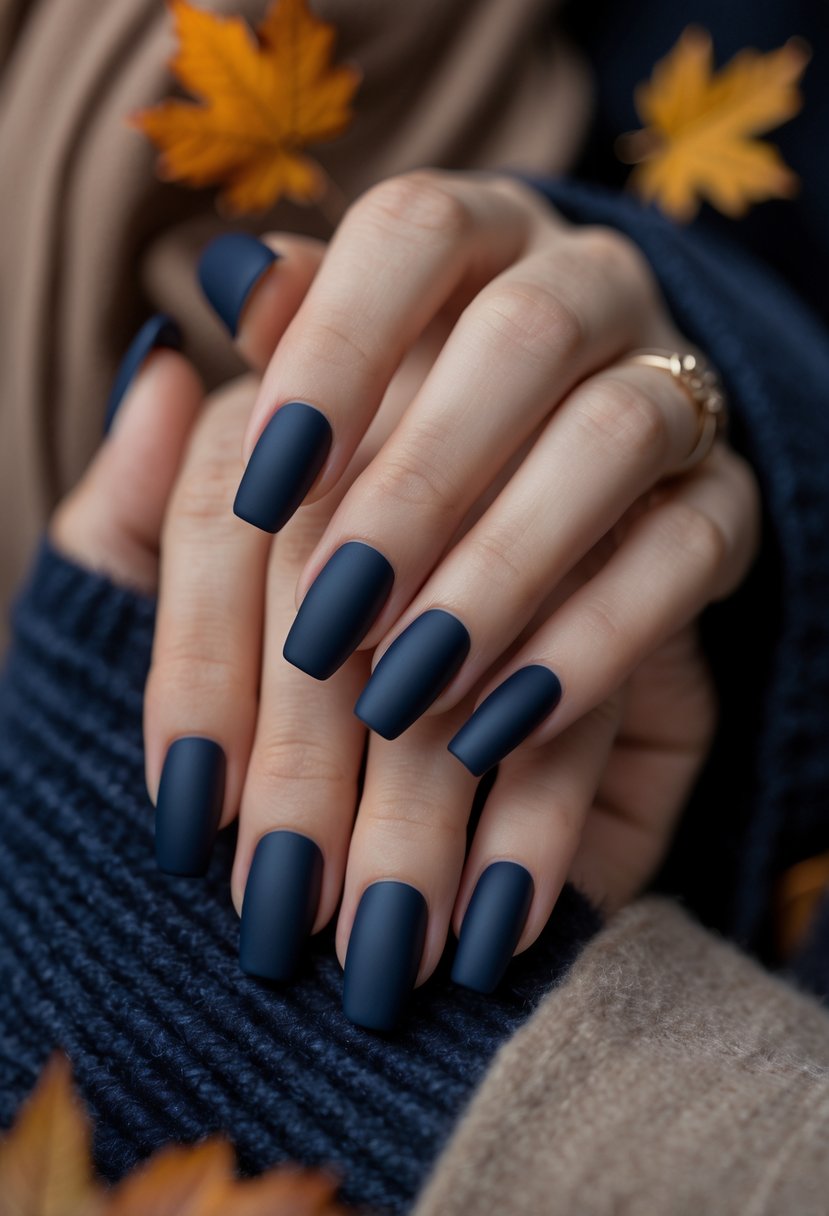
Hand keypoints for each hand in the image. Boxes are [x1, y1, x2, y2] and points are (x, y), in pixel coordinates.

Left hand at [50, 169, 760, 1030]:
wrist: (487, 637)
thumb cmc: (333, 559)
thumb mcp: (237, 531)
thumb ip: (191, 447)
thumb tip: (183, 329)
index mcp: (455, 263)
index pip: (411, 234)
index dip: (339, 345)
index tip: (269, 484)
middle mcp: (576, 297)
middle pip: (524, 332)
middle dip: (418, 484)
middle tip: (329, 628)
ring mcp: (667, 397)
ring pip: (615, 438)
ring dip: (502, 566)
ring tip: (403, 698)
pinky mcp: (722, 511)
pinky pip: (690, 553)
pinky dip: (594, 643)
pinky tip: (500, 729)